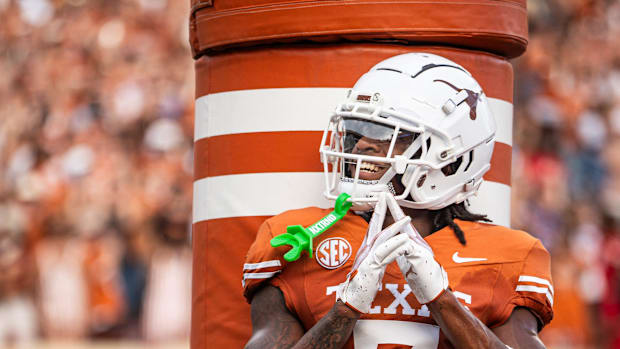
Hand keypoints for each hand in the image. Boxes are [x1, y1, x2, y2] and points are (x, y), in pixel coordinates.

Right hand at [337, 193, 412, 312]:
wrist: (351, 301)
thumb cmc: (360, 286)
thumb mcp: (369, 268)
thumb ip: (375, 258)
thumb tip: (382, 253)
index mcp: (365, 250)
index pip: (371, 227)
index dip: (376, 213)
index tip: (381, 201)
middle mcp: (365, 251)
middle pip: (374, 227)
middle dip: (381, 211)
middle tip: (386, 198)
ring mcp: (367, 258)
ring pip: (382, 238)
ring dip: (395, 228)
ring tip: (406, 220)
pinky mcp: (371, 267)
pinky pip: (385, 253)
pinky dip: (396, 246)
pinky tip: (404, 241)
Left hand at [384, 194, 448, 304]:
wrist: (433, 292)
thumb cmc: (422, 279)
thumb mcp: (408, 261)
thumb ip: (402, 251)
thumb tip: (394, 245)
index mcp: (412, 244)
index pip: (401, 225)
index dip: (394, 212)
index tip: (385, 201)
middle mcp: (418, 243)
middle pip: (404, 222)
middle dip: (395, 208)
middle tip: (386, 196)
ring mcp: (420, 248)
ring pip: (403, 232)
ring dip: (395, 223)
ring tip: (386, 210)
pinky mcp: (420, 256)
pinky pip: (405, 245)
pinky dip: (396, 243)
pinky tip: (390, 240)